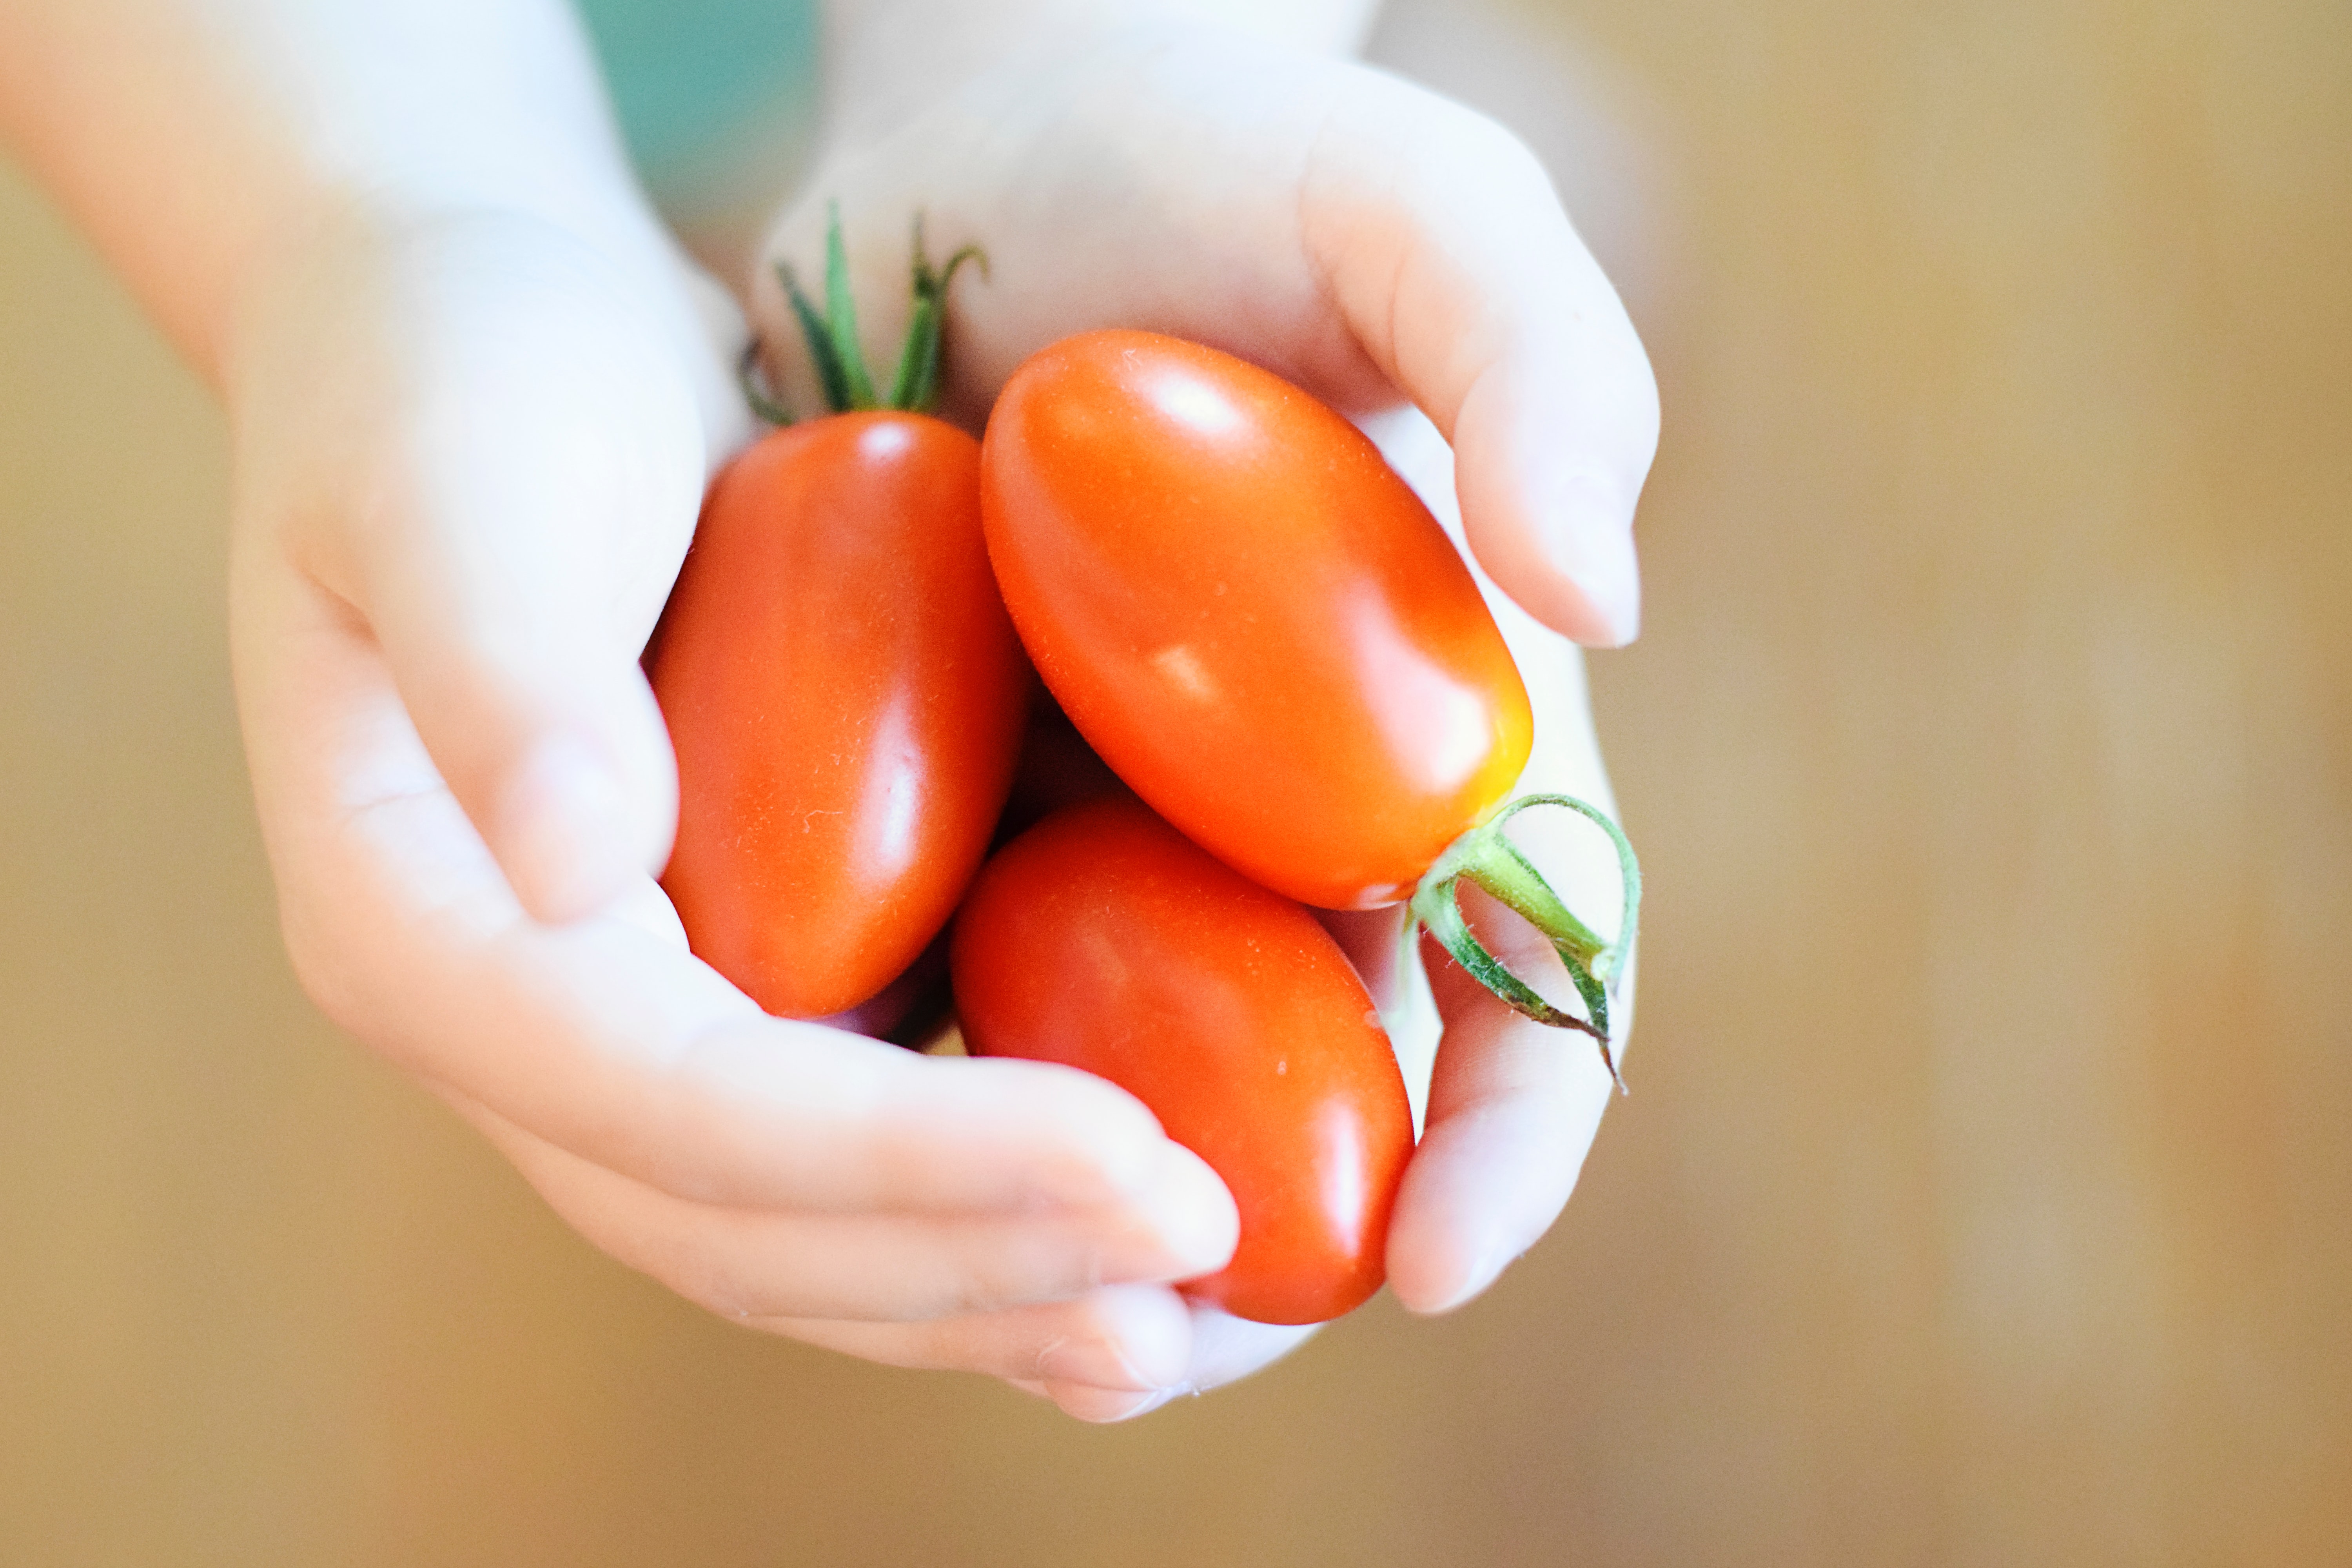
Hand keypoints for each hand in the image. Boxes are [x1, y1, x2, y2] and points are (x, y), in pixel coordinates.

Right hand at [225, 198, 1240, 1424]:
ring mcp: (624, 1021)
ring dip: (998, 1286)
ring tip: (1190, 1322)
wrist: (486, 332)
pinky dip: (989, 1209)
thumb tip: (581, 866)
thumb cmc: (464, 374)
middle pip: (745, 1222)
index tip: (1135, 1162)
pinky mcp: (732, 978)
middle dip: (979, 1262)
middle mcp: (519, 1020)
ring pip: (804, 1234)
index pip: (678, 1109)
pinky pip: (854, 1150)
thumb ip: (503, 667)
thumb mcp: (459, 481)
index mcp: (423, 929)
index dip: (903, 1163)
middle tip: (1194, 1273)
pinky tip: (1134, 1234)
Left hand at [756, 14, 1654, 1396]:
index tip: (1442, 1258)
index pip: (1534, 975)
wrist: (979, 135)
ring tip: (1001, 1311)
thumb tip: (1602, 590)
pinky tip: (830, 1155)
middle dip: (1271, 1248)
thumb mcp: (1406, 207)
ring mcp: (1122, 830)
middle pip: (1328, 1096)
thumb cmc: (1215, 158)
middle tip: (1168, 1342)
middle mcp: (1291, 821)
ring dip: (1073, 1230)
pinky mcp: (958, 810)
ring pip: (1128, 1094)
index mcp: (1441, 732)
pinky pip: (949, 1003)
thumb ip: (1542, 356)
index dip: (1514, 1135)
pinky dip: (913, 1097)